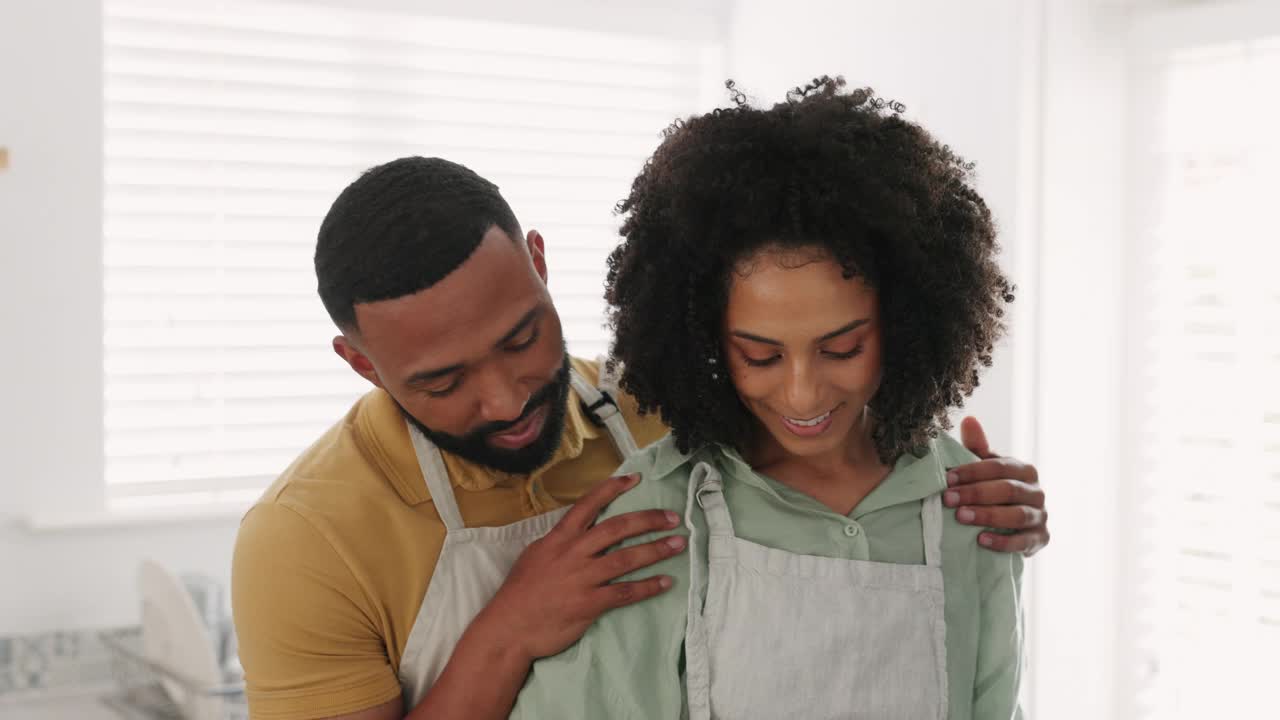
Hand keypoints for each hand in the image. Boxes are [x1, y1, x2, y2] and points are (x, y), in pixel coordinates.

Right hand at [473, 473, 684, 662]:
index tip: (634, 479)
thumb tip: (576, 533)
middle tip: (672, 517)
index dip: (612, 489)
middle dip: (648, 520)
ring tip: (678, 544)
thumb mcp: (535, 555)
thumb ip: (559, 542)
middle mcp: (574, 553)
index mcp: (559, 538)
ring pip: (627, 558)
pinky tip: (665, 582)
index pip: (588, 505)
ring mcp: (583, 578)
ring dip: (656, 550)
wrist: (509, 628)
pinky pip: (625, 592)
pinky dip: (648, 586)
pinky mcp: (590, 603)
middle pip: (618, 528)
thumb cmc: (520, 593)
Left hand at [943, 416, 1049, 556]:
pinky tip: (981, 540)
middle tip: (948, 499)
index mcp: (1023, 470)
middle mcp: (1036, 491)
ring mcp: (1041, 515)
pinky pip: (1024, 541)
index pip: (999, 466)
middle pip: (1007, 490)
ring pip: (1017, 515)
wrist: (1010, 526)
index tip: (947, 478)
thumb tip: (969, 420)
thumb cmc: (992, 491)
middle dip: (976, 494)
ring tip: (961, 518)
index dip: (972, 471)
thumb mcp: (984, 469)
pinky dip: (1003, 542)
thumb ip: (976, 447)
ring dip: (988, 516)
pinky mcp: (1041, 539)